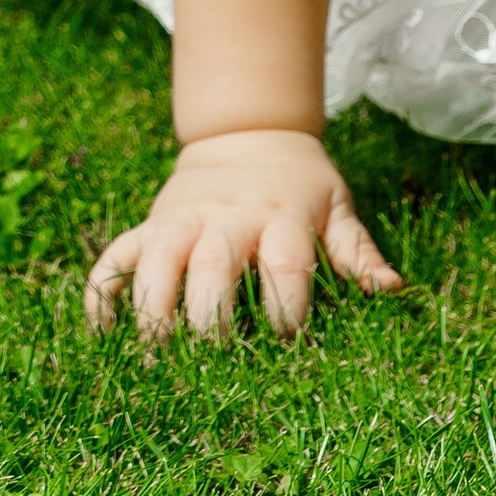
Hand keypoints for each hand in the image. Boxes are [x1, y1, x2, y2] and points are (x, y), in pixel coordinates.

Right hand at [83, 128, 402, 343]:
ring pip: (156, 260)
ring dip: (151, 308)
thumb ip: (358, 251)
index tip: (291, 343)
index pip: (285, 261)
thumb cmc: (302, 186)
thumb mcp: (335, 208)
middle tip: (211, 363)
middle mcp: (228, 218)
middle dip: (210, 315)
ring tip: (153, 359)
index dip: (289, 304)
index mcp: (280, 216)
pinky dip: (103, 293)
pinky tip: (102, 334)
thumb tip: (393, 289)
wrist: (250, 133)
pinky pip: (115, 257)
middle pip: (212, 264)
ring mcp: (183, 220)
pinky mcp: (151, 226)